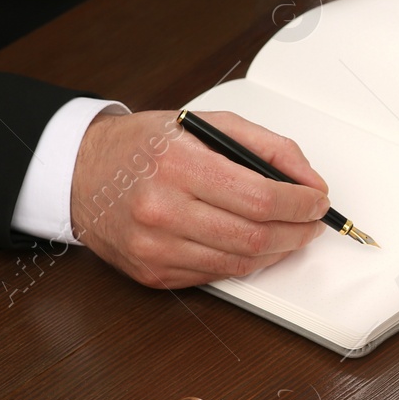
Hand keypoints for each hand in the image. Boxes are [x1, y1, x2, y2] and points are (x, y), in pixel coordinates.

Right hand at [70, 110, 330, 288]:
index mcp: (177, 163)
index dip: (301, 204)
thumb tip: (309, 182)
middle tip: (311, 221)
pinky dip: (245, 262)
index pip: (260, 196)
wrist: (80, 173)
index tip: (318, 202)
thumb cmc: (145, 147)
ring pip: (239, 263)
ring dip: (277, 251)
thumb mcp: (206, 123)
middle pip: (254, 235)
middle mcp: (162, 208)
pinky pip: (216, 275)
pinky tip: (252, 245)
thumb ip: (266, 147)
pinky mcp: (153, 273)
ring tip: (288, 233)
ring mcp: (155, 247)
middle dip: (297, 231)